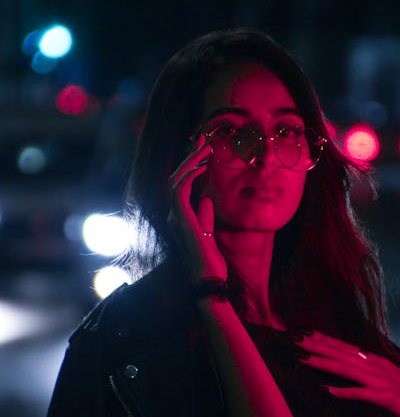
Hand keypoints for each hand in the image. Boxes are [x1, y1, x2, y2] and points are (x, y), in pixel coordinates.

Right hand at [167, 134, 227, 281]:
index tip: (203, 150)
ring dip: (191, 160)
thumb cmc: (210, 261)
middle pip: (177, 177)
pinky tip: (203, 165)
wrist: (208, 278)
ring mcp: (174, 215)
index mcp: (179, 217)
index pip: (182, 184)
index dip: (191, 165)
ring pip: (177, 179)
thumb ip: (205, 215)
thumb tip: (206, 199)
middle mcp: (173, 214)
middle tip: (203, 138)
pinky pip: (180, 189)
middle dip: (190, 156)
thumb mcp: (210, 232)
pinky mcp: (180, 218)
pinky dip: (190, 174)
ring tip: (206, 146)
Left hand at [295, 331, 399, 416]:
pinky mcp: (392, 400)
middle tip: (295, 339)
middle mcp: (379, 368)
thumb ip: (365, 377)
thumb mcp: (383, 386)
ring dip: (326, 364)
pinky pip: (366, 395)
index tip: (303, 334)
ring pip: (349, 370)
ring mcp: (386, 382)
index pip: (345, 349)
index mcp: (377, 363)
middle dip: (318, 346)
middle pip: (343, 355)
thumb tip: (342, 374)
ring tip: (305, 360)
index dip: (324, 340)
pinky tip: (330, 392)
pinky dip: (348, 392)